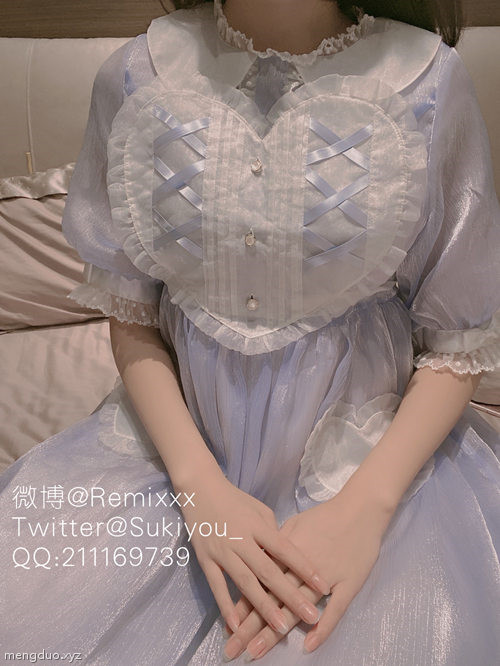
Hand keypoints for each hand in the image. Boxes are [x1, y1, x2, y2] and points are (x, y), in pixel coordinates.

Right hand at [179, 475, 330, 637]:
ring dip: (264, 607)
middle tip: (311, 617)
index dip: (304, 568)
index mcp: (258, 526)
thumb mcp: (260, 510)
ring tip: (281, 628)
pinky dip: (226, 606)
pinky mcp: (205, 560)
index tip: (323, 586)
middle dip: (290, 596)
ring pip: (246, 583)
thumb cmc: (236, 501)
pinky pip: (217, 586)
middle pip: (269, 571)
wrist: (200, 490)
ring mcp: (222, 551)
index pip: (285, 549)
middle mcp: (241, 540)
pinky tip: (237, 626)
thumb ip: (273, 533)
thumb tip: (288, 558)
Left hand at [222, 490, 392, 660]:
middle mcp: (301, 568)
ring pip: (296, 609)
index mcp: (285, 552)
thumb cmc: (326, 517)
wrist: (361, 509)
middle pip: (271, 600)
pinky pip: (335, 610)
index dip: (243, 606)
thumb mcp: (294, 525)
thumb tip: (258, 562)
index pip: (259, 583)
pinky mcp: (348, 584)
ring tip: (257, 651)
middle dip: (251, 627)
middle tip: (233, 650)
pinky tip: (309, 645)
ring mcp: (326, 578)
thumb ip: (276, 546)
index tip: (228, 628)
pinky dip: (324, 629)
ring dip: (275, 632)